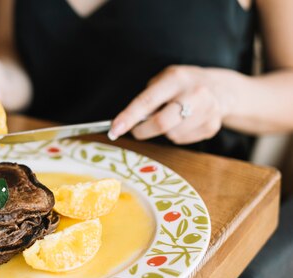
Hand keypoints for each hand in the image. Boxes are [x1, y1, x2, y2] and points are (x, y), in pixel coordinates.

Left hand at [108, 65, 235, 143]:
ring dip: (163, 131)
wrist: (221, 89)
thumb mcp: (165, 79)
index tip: (114, 129)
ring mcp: (207, 111)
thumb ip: (149, 96)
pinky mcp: (212, 127)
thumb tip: (129, 121)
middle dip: (143, 131)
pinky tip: (184, 122)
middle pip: (161, 123)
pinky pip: (182, 140)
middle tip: (136, 130)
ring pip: (171, 135)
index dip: (129, 117)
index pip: (148, 101)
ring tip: (172, 117)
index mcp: (177, 78)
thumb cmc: (183, 84)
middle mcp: (194, 93)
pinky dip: (176, 134)